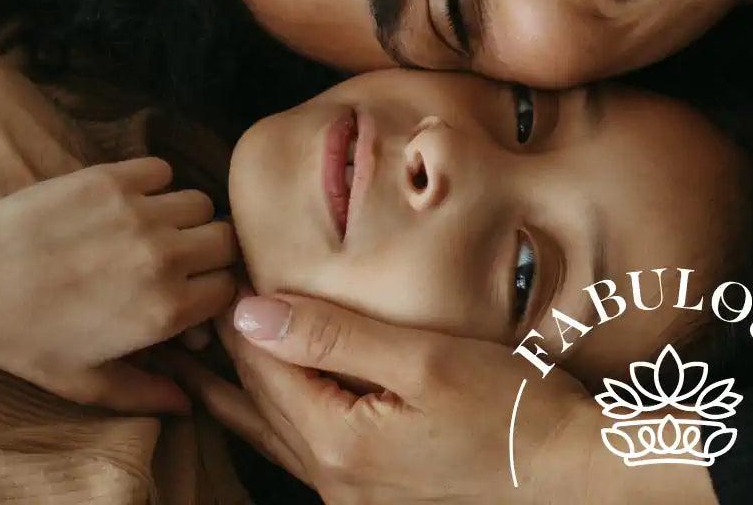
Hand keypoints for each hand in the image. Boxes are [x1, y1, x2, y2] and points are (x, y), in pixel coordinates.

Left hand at [0, 158, 237, 411]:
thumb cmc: (21, 342)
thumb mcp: (84, 382)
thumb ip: (143, 394)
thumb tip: (187, 406)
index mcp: (164, 312)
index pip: (230, 288)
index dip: (217, 289)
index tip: (198, 288)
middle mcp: (161, 259)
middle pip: (229, 239)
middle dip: (212, 250)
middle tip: (184, 256)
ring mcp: (136, 214)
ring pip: (200, 201)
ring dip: (185, 215)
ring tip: (155, 227)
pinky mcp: (107, 179)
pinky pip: (160, 170)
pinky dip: (154, 183)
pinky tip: (129, 202)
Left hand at [155, 295, 715, 503]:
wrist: (576, 478)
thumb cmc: (516, 413)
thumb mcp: (427, 360)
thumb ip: (335, 335)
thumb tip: (248, 312)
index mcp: (338, 441)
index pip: (263, 364)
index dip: (236, 314)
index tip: (211, 269)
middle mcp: (334, 480)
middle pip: (258, 404)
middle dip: (219, 357)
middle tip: (176, 315)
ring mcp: (354, 496)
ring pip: (275, 435)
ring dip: (239, 393)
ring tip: (197, 359)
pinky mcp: (378, 498)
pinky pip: (308, 454)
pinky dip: (279, 419)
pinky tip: (273, 402)